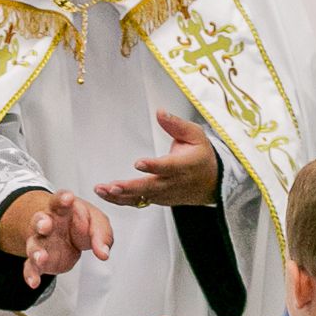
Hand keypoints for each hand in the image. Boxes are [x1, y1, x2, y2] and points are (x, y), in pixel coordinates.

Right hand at [1, 190, 112, 288]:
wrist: (67, 233)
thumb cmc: (80, 223)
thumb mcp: (97, 223)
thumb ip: (101, 235)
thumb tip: (103, 253)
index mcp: (62, 209)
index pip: (59, 200)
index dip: (62, 199)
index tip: (68, 198)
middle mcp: (47, 223)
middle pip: (40, 220)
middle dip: (41, 222)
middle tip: (45, 225)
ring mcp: (41, 242)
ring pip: (34, 245)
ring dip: (36, 251)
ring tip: (41, 257)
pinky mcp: (40, 260)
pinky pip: (31, 267)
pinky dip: (31, 274)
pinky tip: (34, 282)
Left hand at [94, 111, 218, 207]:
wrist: (213, 183)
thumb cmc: (202, 156)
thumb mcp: (195, 135)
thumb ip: (176, 124)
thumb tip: (160, 112)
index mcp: (183, 165)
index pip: (167, 167)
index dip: (153, 166)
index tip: (138, 163)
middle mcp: (173, 182)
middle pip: (150, 187)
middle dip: (130, 188)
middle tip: (112, 187)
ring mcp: (165, 194)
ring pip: (141, 198)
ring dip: (120, 196)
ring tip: (101, 190)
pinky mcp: (159, 200)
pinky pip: (139, 203)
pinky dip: (122, 201)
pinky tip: (106, 195)